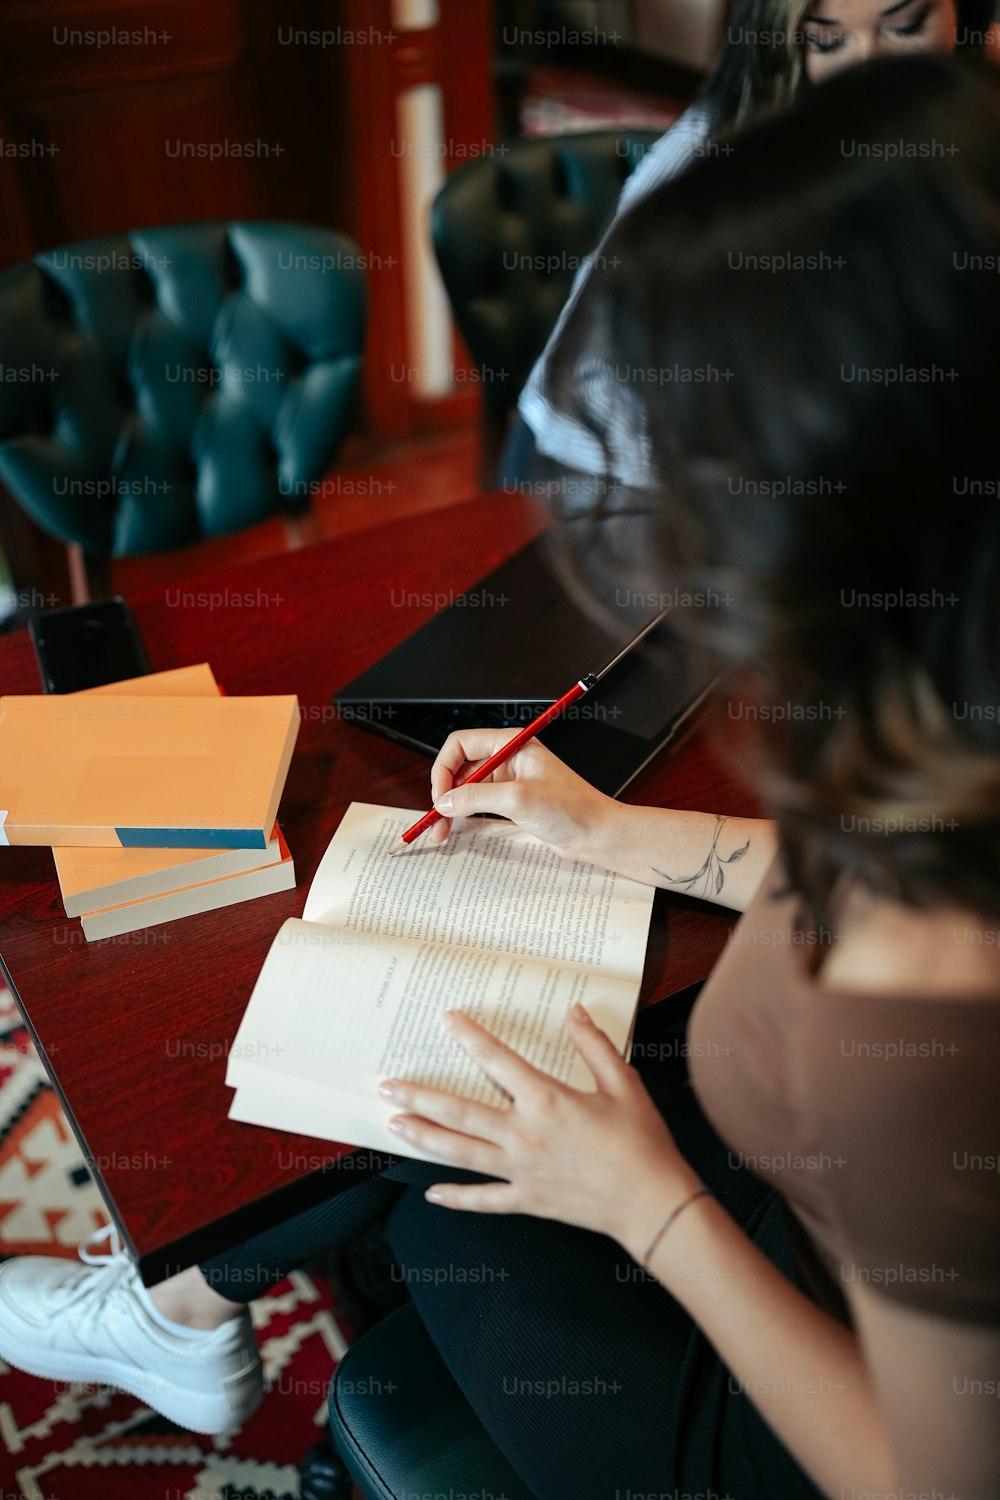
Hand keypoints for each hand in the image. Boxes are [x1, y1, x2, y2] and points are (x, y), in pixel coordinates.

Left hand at [378, 1005, 702, 1260]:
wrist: (652, 1202)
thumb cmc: (641, 1143)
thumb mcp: (623, 1083)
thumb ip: (593, 1045)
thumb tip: (574, 1011)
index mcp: (546, 1100)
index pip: (497, 1061)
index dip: (470, 1037)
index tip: (448, 1021)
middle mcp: (524, 1134)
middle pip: (459, 1112)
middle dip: (420, 1096)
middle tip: (388, 1085)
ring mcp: (521, 1170)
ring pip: (460, 1153)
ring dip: (424, 1137)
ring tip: (395, 1124)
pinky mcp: (527, 1199)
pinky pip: (484, 1200)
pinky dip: (457, 1197)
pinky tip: (433, 1193)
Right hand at [427, 727, 615, 859]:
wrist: (598, 834)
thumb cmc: (573, 809)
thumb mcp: (518, 800)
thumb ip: (477, 797)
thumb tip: (445, 801)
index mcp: (512, 745)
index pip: (462, 744)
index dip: (444, 768)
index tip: (440, 795)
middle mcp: (509, 759)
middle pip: (460, 767)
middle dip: (444, 792)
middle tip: (437, 818)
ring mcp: (510, 781)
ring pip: (467, 788)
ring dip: (452, 807)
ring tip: (442, 830)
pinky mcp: (513, 802)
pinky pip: (479, 803)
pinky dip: (465, 815)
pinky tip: (457, 827)